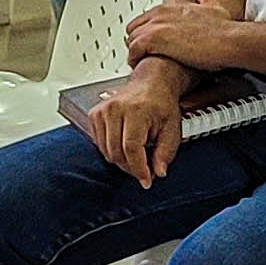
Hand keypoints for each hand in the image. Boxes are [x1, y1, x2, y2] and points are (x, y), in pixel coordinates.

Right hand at [75, 63, 194, 188]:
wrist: (151, 83)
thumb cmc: (161, 104)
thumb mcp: (172, 129)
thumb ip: (165, 153)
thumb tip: (158, 172)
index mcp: (136, 110)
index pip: (131, 148)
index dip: (138, 168)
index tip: (146, 181)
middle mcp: (115, 108)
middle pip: (116, 152)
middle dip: (131, 168)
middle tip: (145, 170)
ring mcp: (102, 110)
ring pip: (106, 151)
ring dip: (121, 161)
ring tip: (137, 157)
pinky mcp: (94, 114)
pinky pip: (99, 144)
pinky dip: (112, 151)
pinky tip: (125, 146)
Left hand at [124, 0, 242, 72]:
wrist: (228, 41)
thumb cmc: (225, 30)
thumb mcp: (215, 7)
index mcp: (172, 7)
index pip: (146, 18)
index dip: (147, 32)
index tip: (150, 44)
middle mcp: (161, 13)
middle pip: (134, 27)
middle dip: (137, 42)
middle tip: (143, 56)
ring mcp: (156, 25)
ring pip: (131, 39)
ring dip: (135, 52)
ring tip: (141, 63)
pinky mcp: (154, 39)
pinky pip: (133, 50)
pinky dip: (134, 59)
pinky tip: (141, 66)